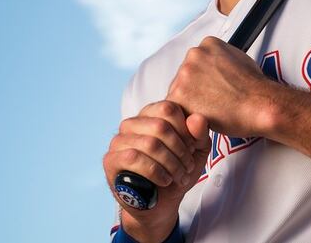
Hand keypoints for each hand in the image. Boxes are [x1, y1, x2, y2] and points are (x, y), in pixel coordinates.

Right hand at [103, 100, 210, 241]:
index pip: (168, 108)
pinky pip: (133, 158)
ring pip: (150, 143)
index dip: (185, 130)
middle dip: (180, 150)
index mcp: (151, 114)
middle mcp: (132, 123)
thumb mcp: (196, 152)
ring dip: (171, 163)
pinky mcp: (110, 159)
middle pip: (161, 126)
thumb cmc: (176, 171)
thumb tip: (197, 119)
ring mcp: (119, 140)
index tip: (193, 148)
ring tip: (179, 175)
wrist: (160, 203)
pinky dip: (155, 171)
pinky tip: (165, 180)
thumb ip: (199, 133)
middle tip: (188, 166)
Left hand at [167, 36, 278, 135]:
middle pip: (185, 75)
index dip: (202, 78)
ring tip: (211, 109)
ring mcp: (185, 74)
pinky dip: (186, 116)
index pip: (195, 61)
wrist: (258, 104)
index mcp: (208, 44)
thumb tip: (217, 66)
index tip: (211, 87)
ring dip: (190, 102)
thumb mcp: (240, 59)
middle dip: (194, 89)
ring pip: (178, 91)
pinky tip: (205, 115)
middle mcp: (194, 55)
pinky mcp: (179, 95)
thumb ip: (221, 59)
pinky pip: (176, 108)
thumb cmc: (254, 88)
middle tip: (212, 101)